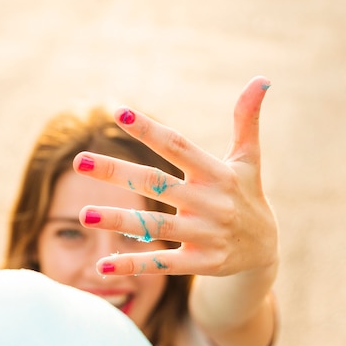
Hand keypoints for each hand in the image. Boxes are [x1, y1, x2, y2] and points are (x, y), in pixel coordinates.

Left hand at [73, 76, 278, 276]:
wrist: (265, 250)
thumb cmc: (248, 196)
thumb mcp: (249, 160)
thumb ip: (247, 121)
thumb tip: (261, 79)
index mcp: (217, 173)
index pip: (177, 146)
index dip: (149, 130)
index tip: (118, 111)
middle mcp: (209, 203)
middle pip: (156, 183)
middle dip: (117, 173)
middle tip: (80, 161)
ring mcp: (204, 235)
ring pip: (155, 225)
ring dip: (118, 220)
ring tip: (83, 215)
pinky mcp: (200, 262)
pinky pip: (162, 263)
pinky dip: (133, 265)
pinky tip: (102, 266)